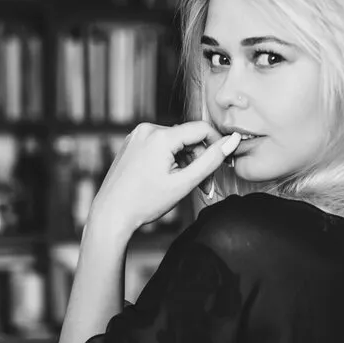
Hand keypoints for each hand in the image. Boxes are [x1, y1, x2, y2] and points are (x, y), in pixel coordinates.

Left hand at [87, 121, 240, 235]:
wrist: (111, 214)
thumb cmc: (144, 202)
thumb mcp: (184, 183)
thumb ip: (211, 161)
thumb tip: (232, 141)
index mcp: (160, 136)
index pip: (201, 129)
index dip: (217, 145)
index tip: (223, 163)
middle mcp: (147, 129)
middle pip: (188, 137)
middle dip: (199, 159)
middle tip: (203, 186)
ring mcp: (137, 135)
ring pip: (175, 142)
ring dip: (185, 161)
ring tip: (183, 185)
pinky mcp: (132, 143)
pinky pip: (160, 145)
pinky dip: (170, 159)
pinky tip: (167, 179)